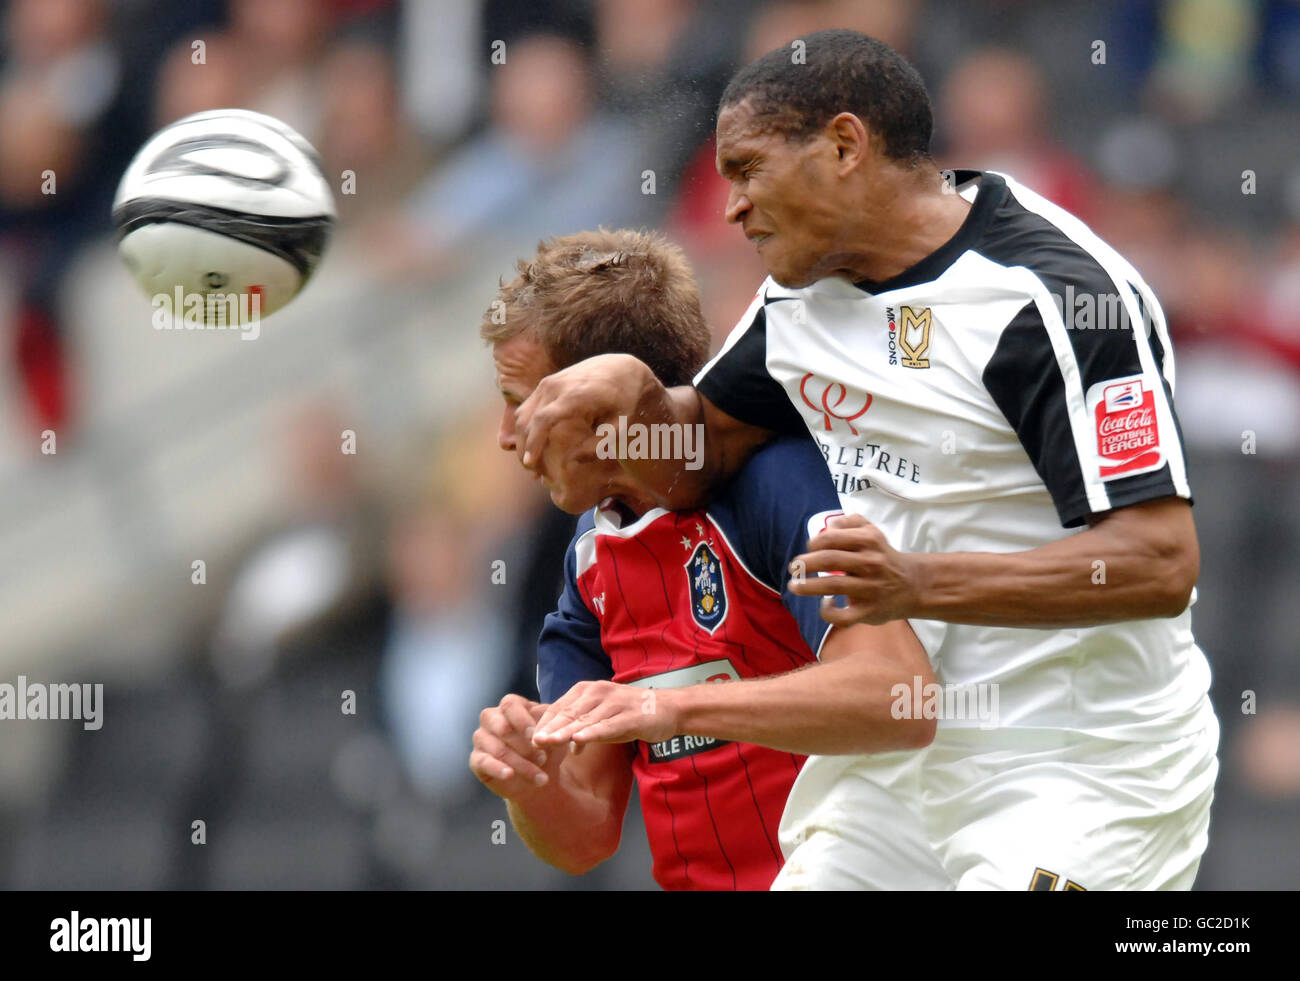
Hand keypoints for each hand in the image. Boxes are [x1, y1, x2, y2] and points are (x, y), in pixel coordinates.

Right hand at [470, 694, 566, 798]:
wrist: (540, 776)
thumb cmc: (548, 749)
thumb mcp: (554, 736)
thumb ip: (551, 728)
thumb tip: (545, 729)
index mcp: (511, 707)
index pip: (510, 705)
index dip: (522, 720)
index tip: (535, 736)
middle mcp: (492, 719)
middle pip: (502, 727)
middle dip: (524, 746)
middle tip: (543, 759)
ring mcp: (482, 738)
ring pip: (497, 749)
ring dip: (520, 764)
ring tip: (540, 777)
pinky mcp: (477, 759)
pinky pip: (483, 762)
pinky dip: (498, 769)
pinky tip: (510, 775)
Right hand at [515, 354, 655, 511]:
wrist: (619, 369)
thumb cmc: (623, 402)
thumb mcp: (619, 427)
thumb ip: (597, 446)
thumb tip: (569, 461)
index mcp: (575, 395)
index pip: (544, 419)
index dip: (534, 443)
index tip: (530, 464)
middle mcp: (556, 385)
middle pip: (528, 419)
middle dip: (525, 447)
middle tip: (532, 471)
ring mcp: (548, 383)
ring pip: (523, 414)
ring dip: (522, 439)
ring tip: (530, 462)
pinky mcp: (545, 384)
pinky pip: (527, 408)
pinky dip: (525, 428)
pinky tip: (532, 447)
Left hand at [531, 680, 680, 747]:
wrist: (667, 709)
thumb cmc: (631, 714)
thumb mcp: (604, 720)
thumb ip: (585, 729)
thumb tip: (570, 746)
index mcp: (588, 689)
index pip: (560, 706)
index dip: (544, 722)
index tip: (528, 738)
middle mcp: (599, 692)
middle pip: (568, 713)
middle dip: (549, 728)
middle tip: (531, 742)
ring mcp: (614, 703)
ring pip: (584, 720)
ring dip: (564, 732)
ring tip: (546, 742)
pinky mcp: (629, 717)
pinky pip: (607, 726)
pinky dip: (591, 733)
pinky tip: (578, 741)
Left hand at [787, 513, 921, 625]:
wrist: (913, 585)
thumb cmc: (883, 557)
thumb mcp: (872, 532)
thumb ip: (850, 522)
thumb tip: (827, 527)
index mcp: (869, 541)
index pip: (832, 538)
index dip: (814, 543)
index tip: (808, 549)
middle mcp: (870, 563)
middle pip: (829, 560)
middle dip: (805, 564)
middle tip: (794, 568)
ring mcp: (870, 588)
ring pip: (832, 586)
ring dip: (807, 586)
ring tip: (794, 586)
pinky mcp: (869, 611)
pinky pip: (843, 616)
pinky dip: (829, 611)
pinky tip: (826, 604)